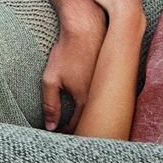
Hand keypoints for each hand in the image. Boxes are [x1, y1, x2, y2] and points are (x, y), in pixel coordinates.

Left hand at [41, 7, 103, 131]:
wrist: (86, 27)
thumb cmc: (68, 51)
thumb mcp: (51, 79)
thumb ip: (50, 104)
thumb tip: (51, 126)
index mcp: (86, 100)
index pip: (77, 125)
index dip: (66, 132)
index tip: (58, 135)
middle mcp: (101, 96)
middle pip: (91, 120)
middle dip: (80, 127)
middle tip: (67, 130)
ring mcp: (109, 85)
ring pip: (99, 107)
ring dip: (89, 114)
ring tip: (77, 117)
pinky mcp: (112, 76)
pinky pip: (105, 95)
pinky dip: (97, 101)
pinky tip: (90, 99)